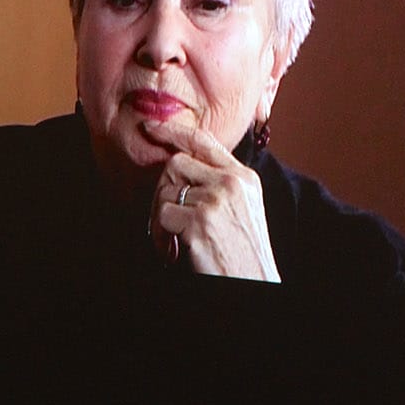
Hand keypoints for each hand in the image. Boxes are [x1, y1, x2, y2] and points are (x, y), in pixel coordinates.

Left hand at [143, 120, 280, 282]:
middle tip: (167, 214)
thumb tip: (180, 163)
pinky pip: (163, 215)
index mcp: (244, 177)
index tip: (152, 126)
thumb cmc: (242, 246)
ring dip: (161, 215)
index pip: (204, 142)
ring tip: (175, 235)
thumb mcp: (242, 205)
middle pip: (177, 163)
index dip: (174, 131)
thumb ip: (219, 181)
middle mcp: (232, 183)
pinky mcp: (199, 221)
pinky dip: (162, 234)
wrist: (253, 277)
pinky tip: (176, 247)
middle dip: (164, 187)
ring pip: (166, 190)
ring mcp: (215, 201)